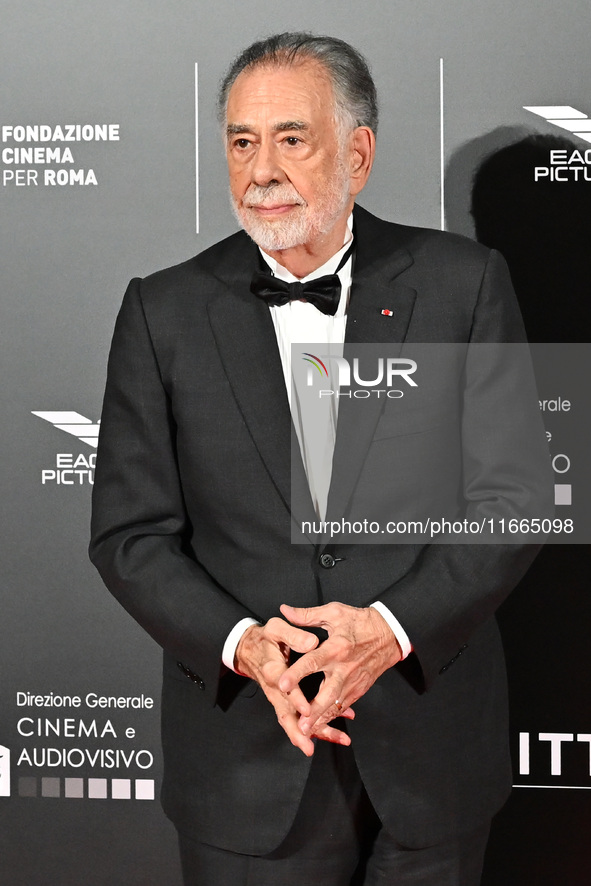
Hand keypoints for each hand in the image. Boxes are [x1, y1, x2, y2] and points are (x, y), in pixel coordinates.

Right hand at [234, 617, 353, 755]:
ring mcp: (278, 698)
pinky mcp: (283, 702)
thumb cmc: (265, 638)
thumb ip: (294, 635)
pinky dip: (314, 727)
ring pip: (291, 721)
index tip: (307, 709)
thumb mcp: (276, 629)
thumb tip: (312, 643)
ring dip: (307, 735)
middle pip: (285, 714)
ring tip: (328, 744)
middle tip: (309, 746)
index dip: (295, 698)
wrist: (249, 648)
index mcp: (272, 670)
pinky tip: (333, 732)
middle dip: (298, 731)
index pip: (284, 687)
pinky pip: (296, 718)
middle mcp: (274, 689)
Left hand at [278, 602, 401, 736]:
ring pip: (335, 704)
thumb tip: (284, 610)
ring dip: (320, 719)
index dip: (296, 674)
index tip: (282, 684)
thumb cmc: (360, 622)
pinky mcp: (359, 689)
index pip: (312, 662)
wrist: (390, 634)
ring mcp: (352, 681)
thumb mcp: (334, 612)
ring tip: (305, 731)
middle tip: (297, 723)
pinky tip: (320, 725)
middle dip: (311, 710)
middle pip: (326, 693)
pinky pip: (344, 706)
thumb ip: (306, 615)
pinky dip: (332, 716)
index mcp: (336, 647)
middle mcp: (344, 668)